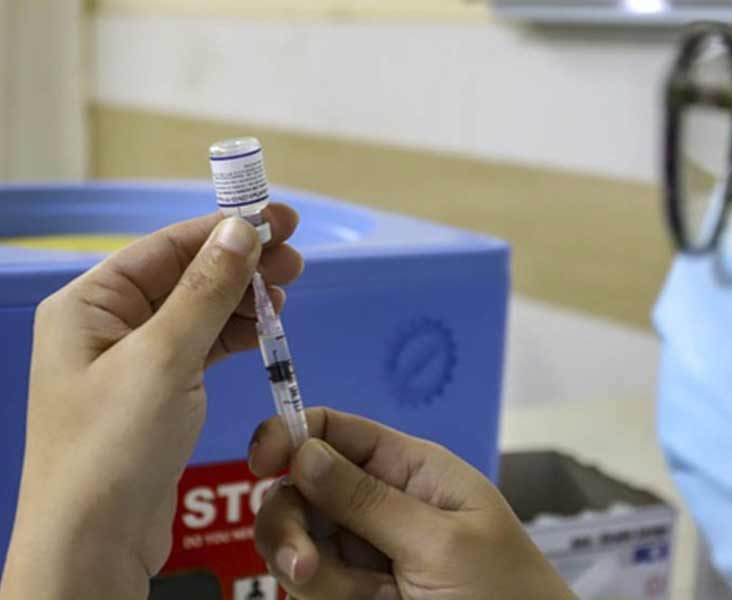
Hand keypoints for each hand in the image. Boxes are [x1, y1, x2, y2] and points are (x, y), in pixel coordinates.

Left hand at [0, 206, 302, 599]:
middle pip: (185, 276)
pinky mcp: (158, 393)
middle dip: (241, 264)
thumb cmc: (114, 446)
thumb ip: (206, 290)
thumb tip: (242, 228)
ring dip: (242, 299)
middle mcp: (107, 325)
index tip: (281, 217)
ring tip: (287, 291)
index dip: (225, 228)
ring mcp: (133, 361)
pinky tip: (264, 327)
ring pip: (198, 311)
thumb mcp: (163, 358)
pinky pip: (201, 347)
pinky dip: (234, 335)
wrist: (94, 543)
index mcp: (90, 304)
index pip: (166, 248)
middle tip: (296, 258)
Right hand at [250, 408, 574, 599]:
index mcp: (409, 469)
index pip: (336, 431)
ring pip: (298, 542)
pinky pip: (312, 584)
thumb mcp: (440, 542)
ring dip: (316, 574)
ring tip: (370, 599)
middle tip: (303, 566)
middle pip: (300, 490)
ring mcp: (363, 550)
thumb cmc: (503, 591)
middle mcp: (378, 502)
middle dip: (291, 524)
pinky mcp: (353, 591)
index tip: (260, 463)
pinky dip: (330, 597)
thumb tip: (303, 450)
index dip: (290, 434)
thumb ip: (368, 500)